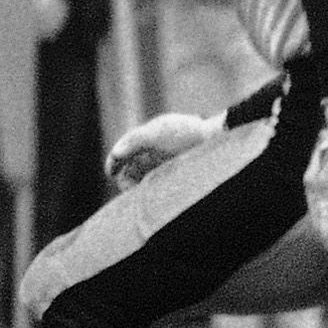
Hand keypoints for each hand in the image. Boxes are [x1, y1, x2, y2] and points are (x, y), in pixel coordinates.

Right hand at [104, 112, 218, 189]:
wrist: (216, 137)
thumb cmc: (186, 133)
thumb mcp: (157, 132)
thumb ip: (134, 141)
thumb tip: (116, 153)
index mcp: (143, 139)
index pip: (121, 153)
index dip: (113, 163)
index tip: (111, 173)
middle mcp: (151, 152)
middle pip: (128, 168)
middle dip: (124, 178)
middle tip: (129, 189)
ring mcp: (162, 163)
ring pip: (141, 179)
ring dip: (137, 186)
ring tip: (140, 194)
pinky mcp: (172, 174)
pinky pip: (155, 185)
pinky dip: (150, 190)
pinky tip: (153, 194)